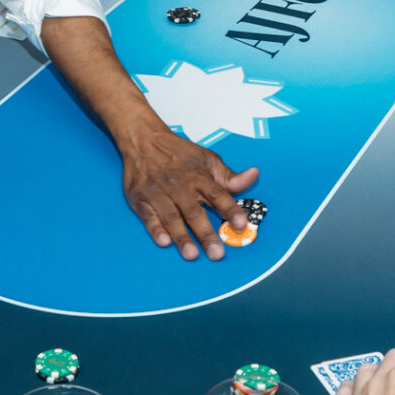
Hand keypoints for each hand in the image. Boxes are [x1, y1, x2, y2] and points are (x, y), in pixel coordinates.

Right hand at [118, 123, 255, 259]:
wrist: (144, 139)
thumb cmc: (177, 152)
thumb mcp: (207, 159)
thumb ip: (230, 175)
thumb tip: (253, 176)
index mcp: (198, 176)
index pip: (218, 195)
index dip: (230, 210)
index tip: (241, 224)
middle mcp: (180, 186)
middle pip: (195, 212)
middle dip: (206, 234)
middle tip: (217, 253)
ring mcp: (159, 193)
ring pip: (172, 217)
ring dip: (182, 237)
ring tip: (191, 254)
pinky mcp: (141, 199)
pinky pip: (148, 217)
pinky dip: (155, 229)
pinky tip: (164, 242)